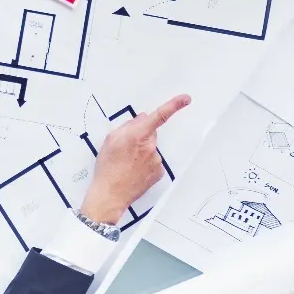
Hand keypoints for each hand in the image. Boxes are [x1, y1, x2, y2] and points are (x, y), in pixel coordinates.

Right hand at [79, 95, 190, 223]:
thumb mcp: (110, 140)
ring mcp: (156, 161)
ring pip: (151, 148)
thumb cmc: (107, 168)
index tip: (185, 99)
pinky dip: (145, 164)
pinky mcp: (159, 172)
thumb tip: (141, 119)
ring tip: (127, 164)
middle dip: (141, 136)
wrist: (110, 194)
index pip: (159, 116)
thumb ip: (128, 126)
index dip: (174, 106)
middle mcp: (150, 147)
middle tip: (125, 149)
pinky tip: (134, 171)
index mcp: (137, 135)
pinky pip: (154, 161)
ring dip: (142, 152)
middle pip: (151, 133)